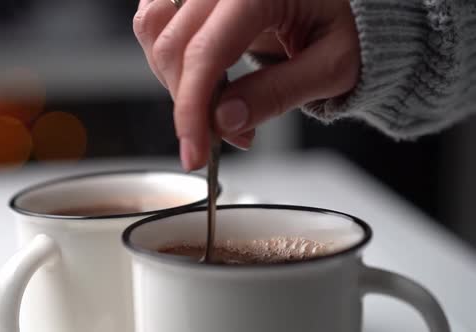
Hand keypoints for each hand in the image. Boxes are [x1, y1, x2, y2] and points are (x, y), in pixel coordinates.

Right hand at [133, 0, 359, 170]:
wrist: (350, 3)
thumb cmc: (352, 24)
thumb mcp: (331, 66)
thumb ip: (277, 92)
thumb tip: (224, 121)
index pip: (205, 52)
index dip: (192, 109)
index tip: (193, 153)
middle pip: (173, 46)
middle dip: (187, 104)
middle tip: (219, 136)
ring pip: (156, 32)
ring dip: (174, 80)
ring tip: (216, 103)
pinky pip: (157, 20)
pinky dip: (168, 57)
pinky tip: (199, 77)